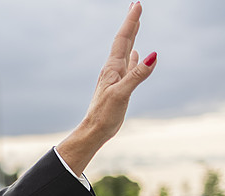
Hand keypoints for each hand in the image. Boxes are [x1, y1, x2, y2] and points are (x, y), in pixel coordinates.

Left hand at [57, 1, 156, 175]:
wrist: (94, 131)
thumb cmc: (104, 114)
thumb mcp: (122, 94)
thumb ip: (137, 75)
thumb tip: (152, 55)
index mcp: (112, 68)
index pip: (123, 39)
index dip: (130, 21)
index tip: (136, 4)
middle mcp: (113, 70)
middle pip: (124, 41)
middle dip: (131, 23)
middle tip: (136, 6)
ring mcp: (117, 78)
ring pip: (127, 52)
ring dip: (133, 37)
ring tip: (136, 24)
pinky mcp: (120, 87)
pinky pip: (130, 67)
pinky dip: (135, 57)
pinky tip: (138, 54)